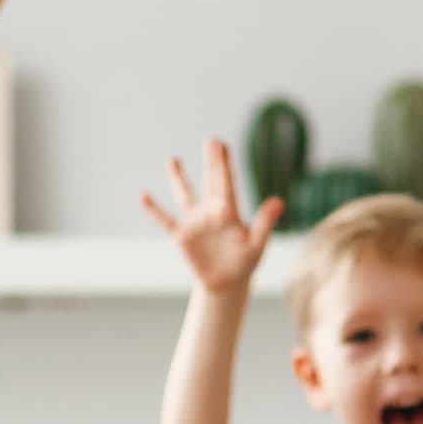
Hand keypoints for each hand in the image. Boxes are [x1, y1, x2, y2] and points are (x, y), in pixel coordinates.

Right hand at [140, 139, 279, 293]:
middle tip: (211, 140)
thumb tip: (279, 201)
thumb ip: (265, 222)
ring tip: (173, 159)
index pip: (226, 184)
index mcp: (230, 212)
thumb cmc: (244, 262)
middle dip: (211, 162)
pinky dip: (154, 210)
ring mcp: (195, 223)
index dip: (223, 164)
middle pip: (210, 182)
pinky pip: (165, 221)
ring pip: (185, 196)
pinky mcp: (181, 237)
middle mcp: (211, 212)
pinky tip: (143, 196)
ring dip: (178, 179)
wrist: (226, 283)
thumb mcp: (256, 244)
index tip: (222, 145)